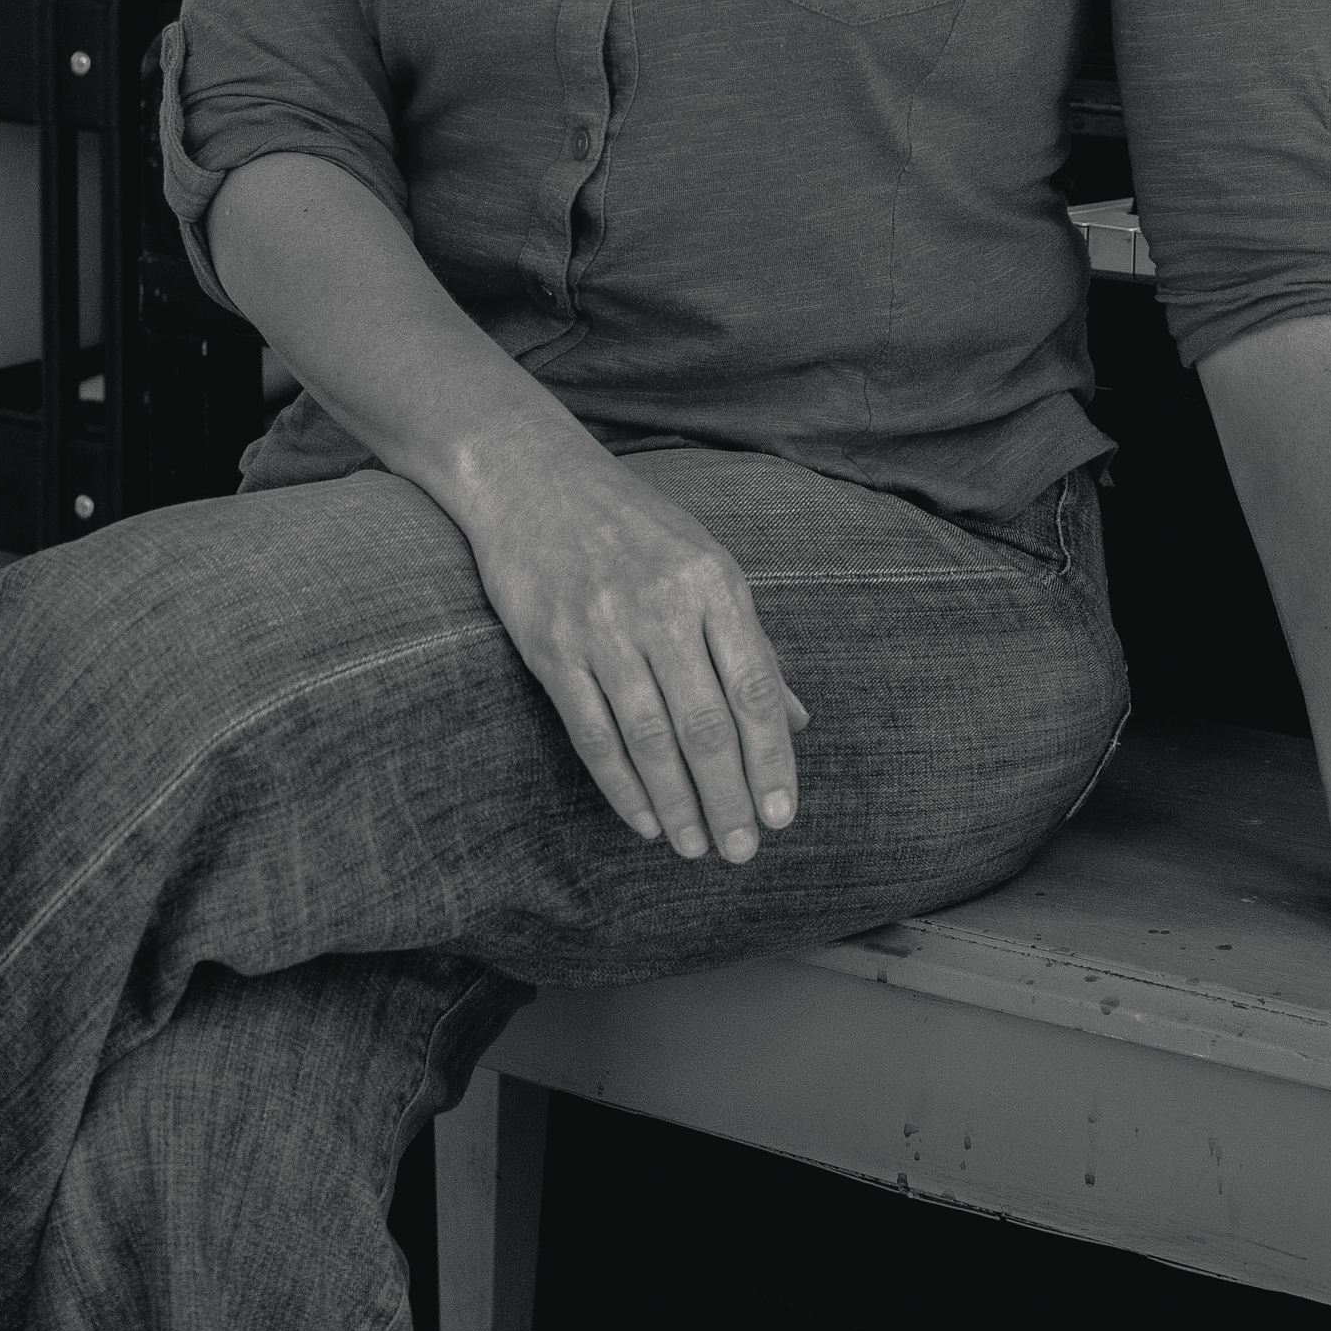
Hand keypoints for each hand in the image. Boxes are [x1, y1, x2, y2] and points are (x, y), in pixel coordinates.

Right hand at [462, 431, 808, 865]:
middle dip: (729, 798)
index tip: (784, 816)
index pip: (754, 687)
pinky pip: (592, 732)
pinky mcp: (551, 646)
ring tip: (696, 848)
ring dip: (678, 804)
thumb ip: (749, 643)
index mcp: (712, 581)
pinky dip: (621, 785)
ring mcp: (602, 627)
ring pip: (650, 737)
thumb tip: (797, 719)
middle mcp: (661, 605)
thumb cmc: (633, 526)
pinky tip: (644, 820)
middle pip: (706, 724)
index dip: (772, 759)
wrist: (532, 477)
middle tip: (743, 852)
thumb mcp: (705, 563)